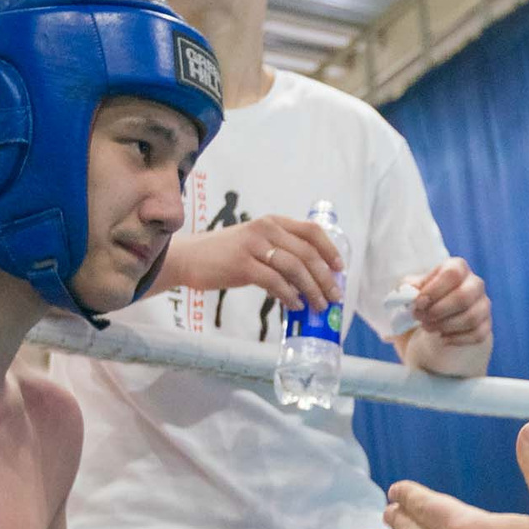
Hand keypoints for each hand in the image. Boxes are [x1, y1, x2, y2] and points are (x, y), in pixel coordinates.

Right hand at [167, 215, 341, 309]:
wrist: (189, 257)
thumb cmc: (225, 254)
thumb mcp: (255, 244)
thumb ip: (279, 253)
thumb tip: (309, 279)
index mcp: (273, 222)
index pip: (312, 231)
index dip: (330, 249)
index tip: (340, 269)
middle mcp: (266, 229)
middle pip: (308, 253)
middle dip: (325, 278)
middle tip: (334, 297)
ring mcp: (254, 246)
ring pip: (295, 268)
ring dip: (311, 290)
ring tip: (318, 306)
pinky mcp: (242, 264)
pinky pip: (275, 282)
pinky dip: (289, 296)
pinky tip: (295, 305)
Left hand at [405, 257, 489, 345]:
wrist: (440, 316)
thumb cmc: (426, 298)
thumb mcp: (414, 289)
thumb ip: (410, 288)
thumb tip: (409, 294)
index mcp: (457, 267)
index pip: (452, 274)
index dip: (434, 289)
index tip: (419, 303)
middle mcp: (475, 284)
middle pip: (463, 297)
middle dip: (438, 311)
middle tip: (421, 318)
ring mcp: (483, 305)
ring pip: (470, 318)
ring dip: (445, 326)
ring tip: (428, 327)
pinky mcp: (486, 325)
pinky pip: (477, 334)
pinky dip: (455, 339)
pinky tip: (442, 338)